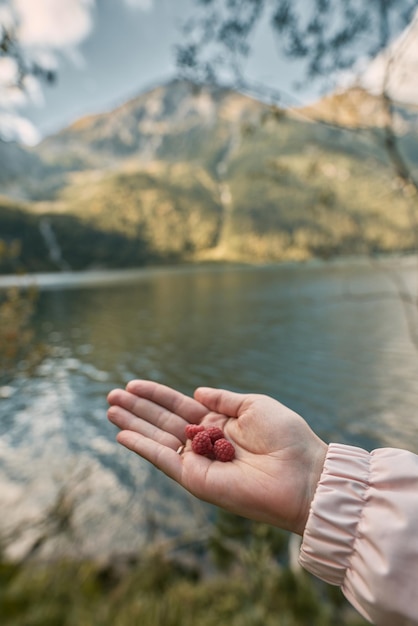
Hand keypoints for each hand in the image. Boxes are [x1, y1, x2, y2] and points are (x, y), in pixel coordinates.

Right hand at [107, 380, 327, 534]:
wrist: (302, 474)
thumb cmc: (287, 437)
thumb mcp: (255, 405)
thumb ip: (223, 399)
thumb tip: (197, 392)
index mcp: (219, 424)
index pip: (180, 407)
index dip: (157, 395)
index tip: (134, 384)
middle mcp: (205, 443)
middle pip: (163, 422)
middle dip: (137, 408)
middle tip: (112, 394)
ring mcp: (198, 461)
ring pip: (158, 438)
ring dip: (133, 424)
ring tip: (110, 409)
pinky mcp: (196, 479)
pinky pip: (164, 460)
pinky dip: (142, 447)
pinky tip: (123, 435)